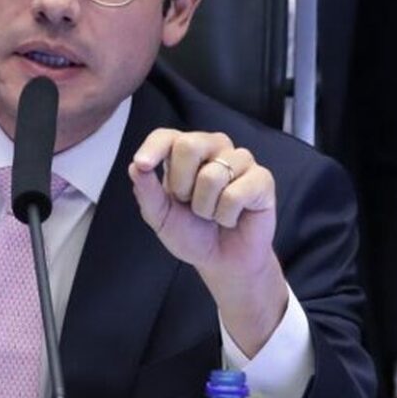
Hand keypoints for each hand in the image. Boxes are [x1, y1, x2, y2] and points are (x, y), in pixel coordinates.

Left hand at [129, 129, 286, 355]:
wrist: (223, 261)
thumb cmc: (193, 234)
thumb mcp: (161, 217)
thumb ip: (147, 192)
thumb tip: (134, 167)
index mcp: (184, 153)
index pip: (166, 136)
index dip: (153, 148)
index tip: (142, 164)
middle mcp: (213, 148)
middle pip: (189, 145)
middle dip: (182, 185)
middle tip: (190, 203)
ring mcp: (240, 160)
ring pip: (212, 175)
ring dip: (205, 207)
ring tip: (213, 214)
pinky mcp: (262, 178)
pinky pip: (235, 193)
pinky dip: (227, 215)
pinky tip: (232, 217)